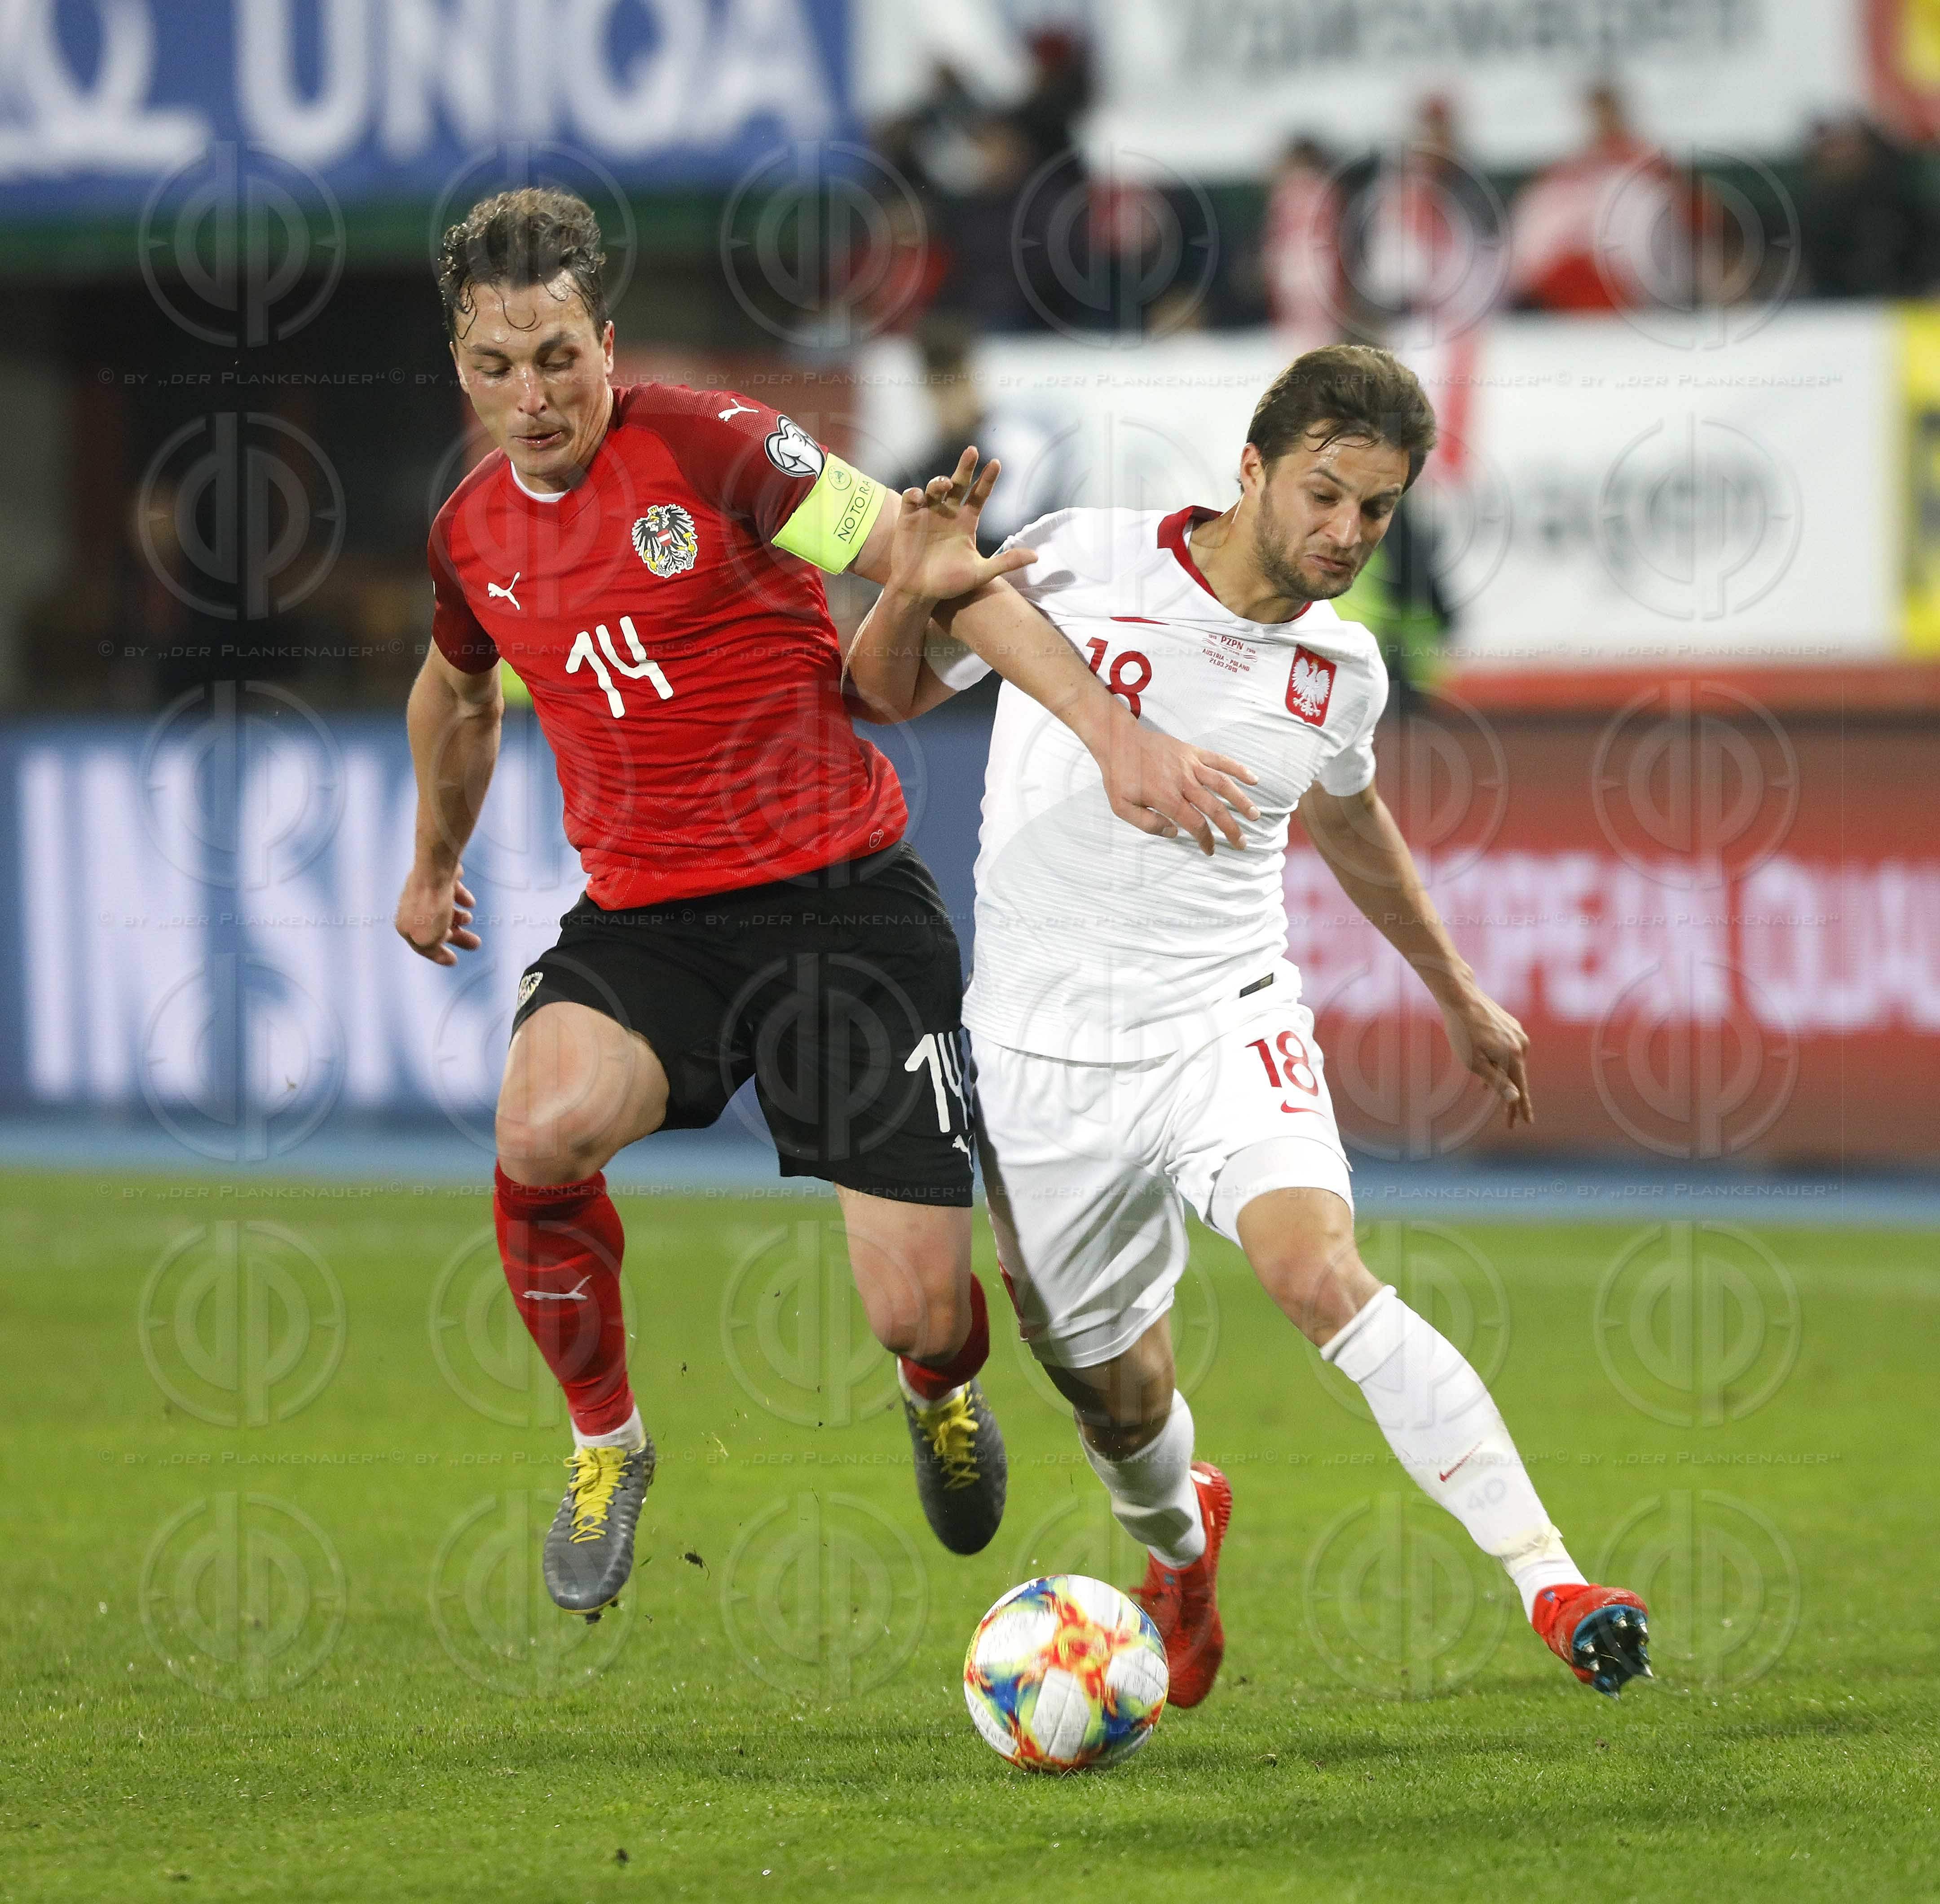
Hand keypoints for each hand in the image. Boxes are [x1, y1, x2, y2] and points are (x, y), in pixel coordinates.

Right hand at [396, 863, 480, 966]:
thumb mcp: (429, 939)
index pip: (422, 946)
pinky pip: (449, 891)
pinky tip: (470, 902)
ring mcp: (422, 891)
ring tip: (469, 918)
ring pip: (443, 909)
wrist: (435, 871)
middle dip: (457, 937)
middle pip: (436, 927)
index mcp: (405, 926)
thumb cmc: (431, 908)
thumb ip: (433, 950)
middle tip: (476, 944)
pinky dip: (460, 898)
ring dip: (458, 918)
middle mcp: (411, 908)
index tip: (454, 961)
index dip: (438, 955)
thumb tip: (443, 955)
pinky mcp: (435, 877)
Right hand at [884, 448, 1036, 602]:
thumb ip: (1006, 562)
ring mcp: (928, 514)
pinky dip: (915, 494)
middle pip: (959, 484)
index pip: (979, 495)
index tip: (997, 463)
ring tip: (946, 485)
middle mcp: (948, 513)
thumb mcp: (980, 573)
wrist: (919, 592)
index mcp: (966, 521)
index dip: (987, 480)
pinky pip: (912, 499)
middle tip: (973, 451)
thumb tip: (1036, 557)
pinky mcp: (909, 518)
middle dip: (965, 467)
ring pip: (935, 488)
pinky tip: (920, 496)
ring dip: (940, 482)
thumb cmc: (949, 583)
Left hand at [1090, 713, 1260, 855]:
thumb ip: (1147, 823)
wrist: (1119, 742)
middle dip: (1231, 828)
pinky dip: (1238, 768)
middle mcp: (1183, 781)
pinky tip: (1253, 779)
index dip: (1205, 839)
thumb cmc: (1120, 776)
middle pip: (1214, 808)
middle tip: (1242, 843)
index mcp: (1166, 797)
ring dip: (1241, 800)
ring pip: (1222, 784)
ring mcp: (1190, 765)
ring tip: (1255, 815)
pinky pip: (1220, 760)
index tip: (1210, 850)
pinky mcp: (1192, 752)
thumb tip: (1173, 833)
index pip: (1195, 823)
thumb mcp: (1121, 807)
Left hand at [1437, 986, 1533, 1126]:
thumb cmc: (1462, 1031)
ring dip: (1500, 1077)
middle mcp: (1521, 1045)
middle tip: (1508, 1121)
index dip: (1522, 1107)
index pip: (1520, 1088)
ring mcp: (1517, 1034)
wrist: (1461, 996)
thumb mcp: (1474, 1062)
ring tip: (1485, 1092)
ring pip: (1510, 1063)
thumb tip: (1514, 1097)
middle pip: (1516, 1077)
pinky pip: (1507, 1051)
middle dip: (1510, 1098)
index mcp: (1513, 1055)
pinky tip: (1487, 1068)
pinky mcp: (1511, 1026)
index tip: (1527, 1122)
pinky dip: (1498, 1062)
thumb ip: (1496, 1080)